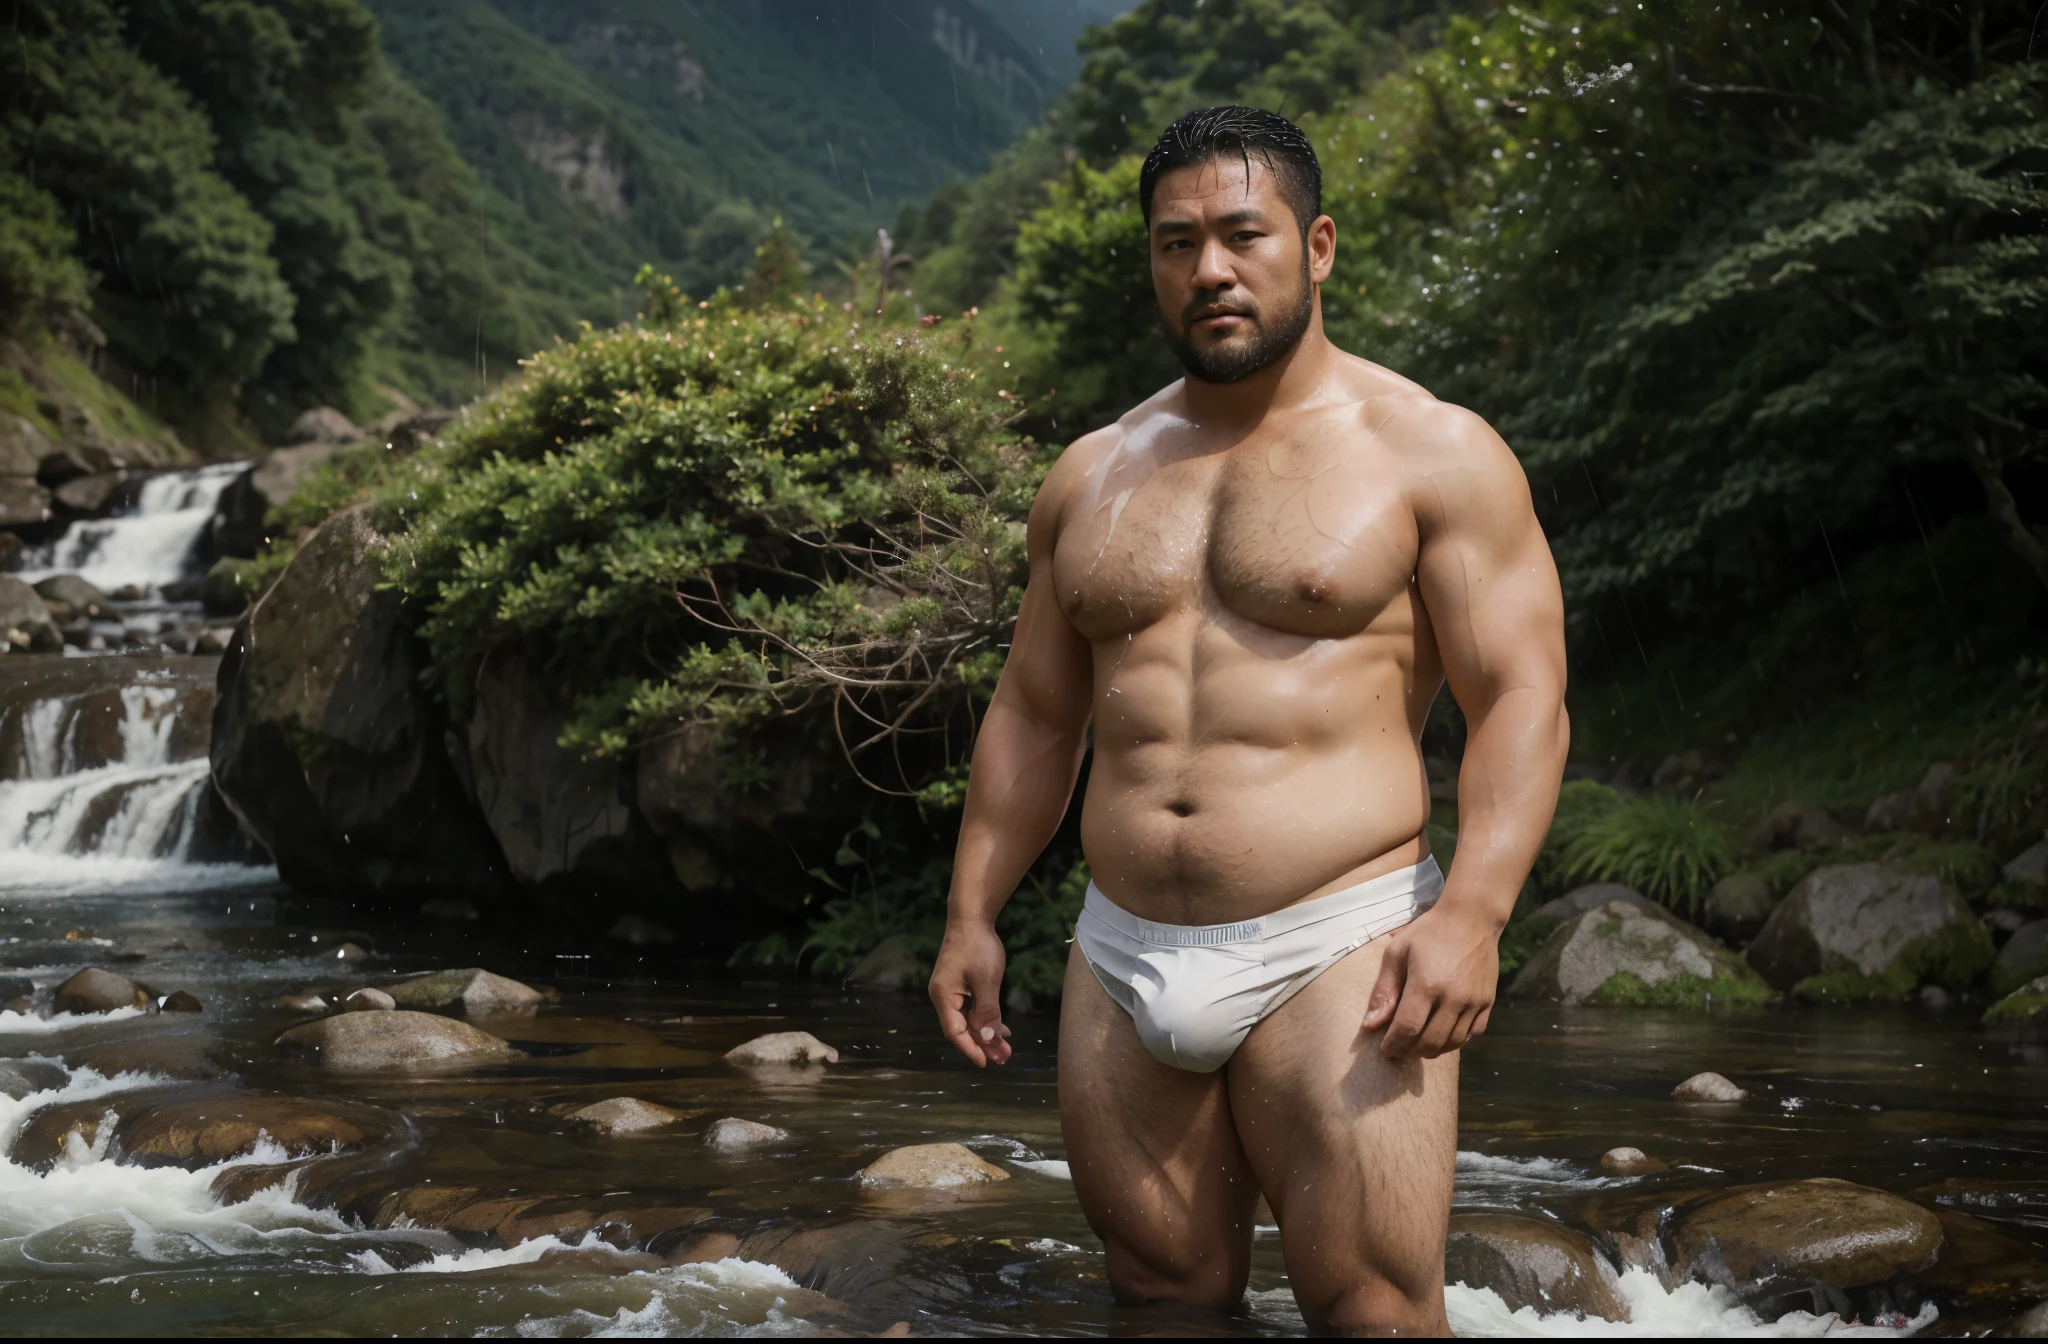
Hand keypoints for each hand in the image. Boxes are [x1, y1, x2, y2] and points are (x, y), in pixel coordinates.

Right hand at [929, 920, 1013, 1066]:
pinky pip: (972, 1009)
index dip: (970, 1049)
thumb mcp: (986, 981)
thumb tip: (988, 1039)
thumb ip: (987, 1012)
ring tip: (1006, 1048)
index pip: (954, 1032)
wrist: (971, 917)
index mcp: (943, 996)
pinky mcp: (960, 986)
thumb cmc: (977, 946)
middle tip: (1004, 1058)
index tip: (986, 1063)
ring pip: (969, 1020)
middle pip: (962, 1028)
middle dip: (983, 1044)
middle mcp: (944, 997)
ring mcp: (952, 991)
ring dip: (987, 1034)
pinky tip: (1002, 1028)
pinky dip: (986, 1019)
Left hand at [1361, 903, 1500, 1059]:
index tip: (1385, 1050)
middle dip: (1409, 1051)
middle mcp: (1453, 997)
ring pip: (1452, 1043)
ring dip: (1431, 1050)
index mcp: (1427, 984)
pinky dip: (1455, 1042)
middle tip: (1398, 1050)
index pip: (1407, 1029)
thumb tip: (1371, 1025)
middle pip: (1430, 1042)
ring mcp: (1474, 1002)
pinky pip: (1472, 1034)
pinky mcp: (1488, 1002)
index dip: (1393, 1045)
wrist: (1472, 919)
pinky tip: (1441, 1036)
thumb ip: (1384, 991)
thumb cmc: (1428, 933)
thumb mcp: (1397, 952)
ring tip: (1417, 1045)